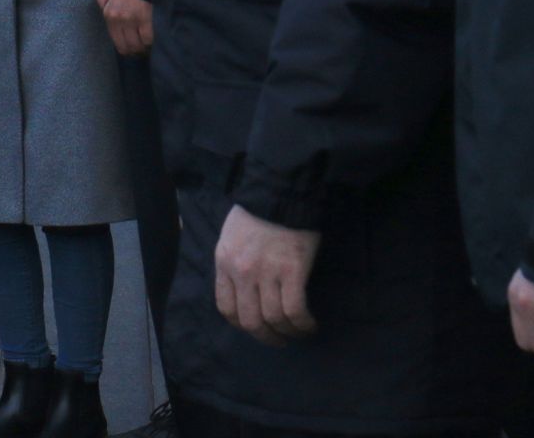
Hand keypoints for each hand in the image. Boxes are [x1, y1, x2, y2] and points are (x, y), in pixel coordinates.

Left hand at [103, 0, 153, 55]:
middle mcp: (119, 20)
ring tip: (150, 41)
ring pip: (140, 45)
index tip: (135, 48)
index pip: (118, 44)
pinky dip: (154, 40)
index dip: (128, 50)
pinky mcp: (147, 17)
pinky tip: (156, 35)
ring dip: (146, 46)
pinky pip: (150, 39)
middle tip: (144, 46)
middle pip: (129, 47)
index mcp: (109, 14)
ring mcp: (133, 19)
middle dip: (138, 50)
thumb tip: (105, 10)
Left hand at [215, 205, 321, 345]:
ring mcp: (266, 272)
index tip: (255, 328)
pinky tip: (310, 325)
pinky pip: (295, 310)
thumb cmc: (258, 212)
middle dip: (265, 337)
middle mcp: (241, 271)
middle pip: (250, 320)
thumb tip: (244, 288)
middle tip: (279, 341)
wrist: (281, 192)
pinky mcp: (291, 271)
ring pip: (273, 319)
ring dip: (288, 333)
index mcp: (224, 261)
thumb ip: (234, 261)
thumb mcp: (232, 235)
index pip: (226, 307)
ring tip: (298, 333)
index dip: (241, 324)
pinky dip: (302, 323)